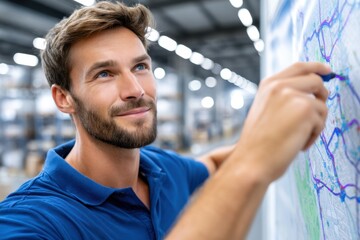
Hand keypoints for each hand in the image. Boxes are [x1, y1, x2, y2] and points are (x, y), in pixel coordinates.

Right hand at [233, 62, 329, 181]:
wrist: (252, 159)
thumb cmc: (258, 141)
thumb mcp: (265, 110)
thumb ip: (283, 96)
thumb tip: (312, 94)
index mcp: (269, 84)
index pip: (299, 67)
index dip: (316, 67)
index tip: (327, 71)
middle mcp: (280, 86)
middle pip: (316, 80)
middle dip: (322, 96)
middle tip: (318, 113)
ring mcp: (293, 96)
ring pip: (321, 104)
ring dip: (315, 123)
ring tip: (298, 137)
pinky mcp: (306, 110)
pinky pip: (321, 121)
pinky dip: (313, 135)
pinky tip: (297, 144)